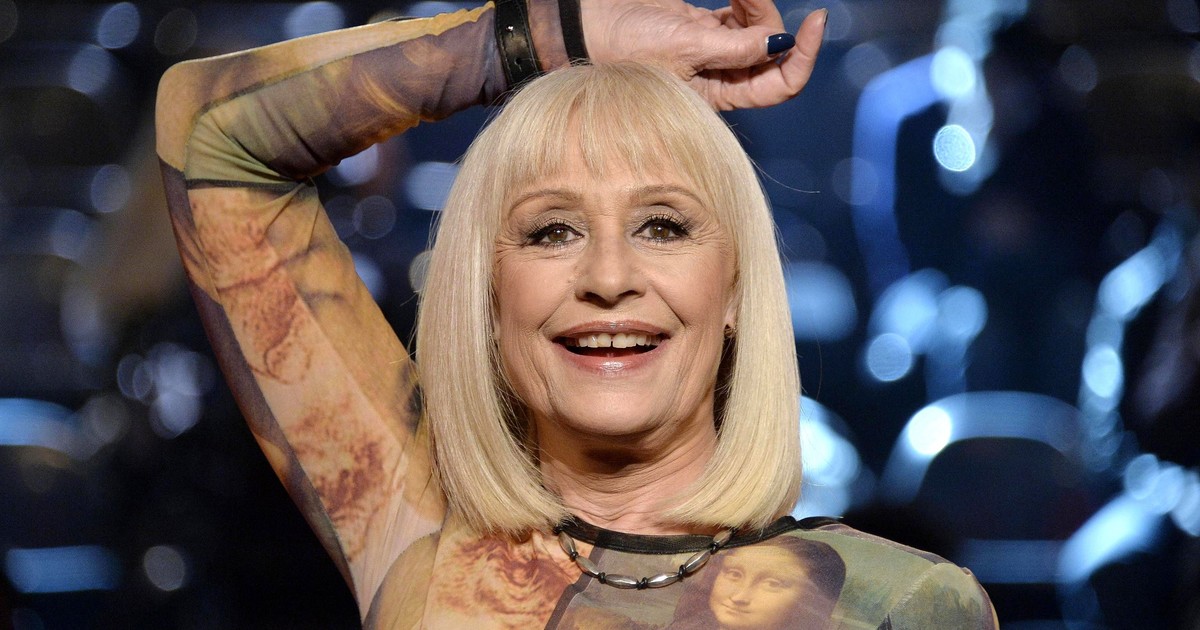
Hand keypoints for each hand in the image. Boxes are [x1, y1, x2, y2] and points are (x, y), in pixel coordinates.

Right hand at [580, 0, 825, 109]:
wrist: (588, 24)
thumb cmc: (626, 47)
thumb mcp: (686, 48)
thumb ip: (736, 47)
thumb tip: (778, 41)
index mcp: (718, 96)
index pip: (778, 85)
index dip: (803, 58)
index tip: (815, 21)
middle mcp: (720, 78)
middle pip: (772, 53)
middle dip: (771, 20)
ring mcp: (712, 52)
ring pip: (757, 29)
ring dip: (756, 5)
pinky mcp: (701, 27)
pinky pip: (738, 14)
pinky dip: (743, 0)